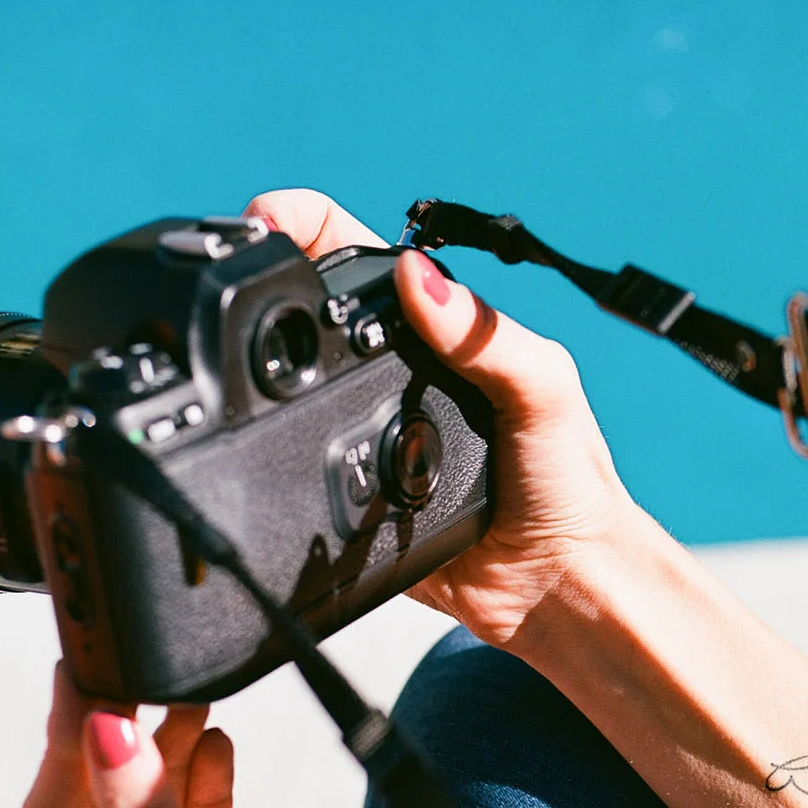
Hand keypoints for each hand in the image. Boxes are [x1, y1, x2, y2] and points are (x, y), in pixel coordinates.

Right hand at [245, 189, 648, 646]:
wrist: (558, 585)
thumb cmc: (570, 481)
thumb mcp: (545, 392)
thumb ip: (490, 338)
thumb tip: (419, 277)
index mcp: (440, 332)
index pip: (361, 255)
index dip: (305, 226)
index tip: (265, 221)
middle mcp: (396, 375)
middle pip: (310, 315)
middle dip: (267, 290)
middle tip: (239, 289)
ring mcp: (365, 433)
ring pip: (291, 391)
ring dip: (262, 378)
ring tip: (238, 360)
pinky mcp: (345, 496)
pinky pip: (296, 470)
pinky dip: (274, 456)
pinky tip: (264, 446)